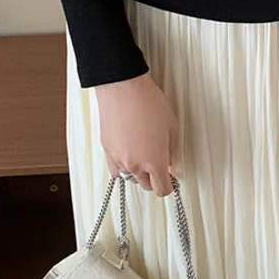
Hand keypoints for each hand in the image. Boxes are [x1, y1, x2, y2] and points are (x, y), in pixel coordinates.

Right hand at [93, 72, 179, 196]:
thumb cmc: (149, 104)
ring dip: (138, 172)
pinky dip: (123, 167)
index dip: (168, 185)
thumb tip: (170, 163)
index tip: (171, 179)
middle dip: (154, 178)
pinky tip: (129, 157)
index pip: (162, 189)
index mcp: (154, 162)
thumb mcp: (172, 127)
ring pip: (130, 177)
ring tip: (143, 157)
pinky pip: (115, 169)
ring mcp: (119, 159)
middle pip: (145, 185)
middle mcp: (135, 165)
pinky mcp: (107, 150)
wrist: (123, 89)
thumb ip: (172, 151)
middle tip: (159, 166)